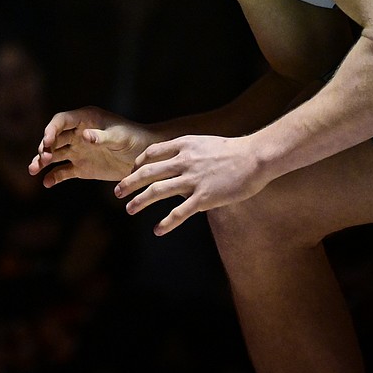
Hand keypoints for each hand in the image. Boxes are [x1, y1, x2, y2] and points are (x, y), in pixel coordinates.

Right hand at [28, 106, 152, 186]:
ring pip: (54, 155)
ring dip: (42, 161)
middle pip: (53, 138)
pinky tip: (46, 183)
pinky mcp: (82, 168)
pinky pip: (63, 172)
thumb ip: (101, 137)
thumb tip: (84, 136)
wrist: (146, 158)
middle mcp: (77, 133)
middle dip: (45, 147)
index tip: (46, 142)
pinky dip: (54, 177)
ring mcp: (78, 151)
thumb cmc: (135, 140)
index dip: (50, 130)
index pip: (60, 121)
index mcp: (85, 119)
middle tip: (44, 158)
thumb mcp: (120, 137)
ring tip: (33, 170)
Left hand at [118, 134, 268, 235]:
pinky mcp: (204, 197)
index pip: (152, 153)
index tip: (132, 171)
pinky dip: (166, 222)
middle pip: (148, 172)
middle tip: (117, 191)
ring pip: (157, 190)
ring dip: (140, 201)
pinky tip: (157, 230)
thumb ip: (188, 151)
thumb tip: (176, 160)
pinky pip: (180, 212)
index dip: (138, 163)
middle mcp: (184, 161)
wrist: (256, 156)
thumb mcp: (205, 143)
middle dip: (129, 182)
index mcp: (184, 145)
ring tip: (129, 209)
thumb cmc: (234, 151)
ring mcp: (193, 180)